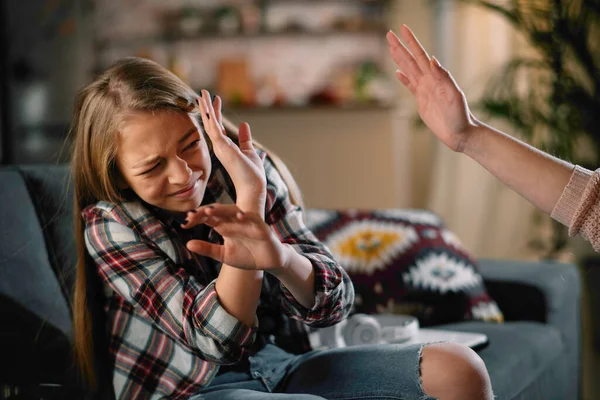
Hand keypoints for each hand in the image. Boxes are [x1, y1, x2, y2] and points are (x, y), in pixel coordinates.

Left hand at [182, 203, 290, 270]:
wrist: (269, 262)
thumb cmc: (247, 256)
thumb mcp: (224, 254)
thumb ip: (207, 249)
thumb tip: (187, 244)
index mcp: (226, 226)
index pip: (210, 218)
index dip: (198, 218)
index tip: (185, 221)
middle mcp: (235, 222)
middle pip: (219, 212)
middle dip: (206, 212)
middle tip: (193, 214)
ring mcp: (248, 223)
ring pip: (234, 212)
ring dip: (222, 211)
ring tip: (209, 211)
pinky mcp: (261, 228)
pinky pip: (253, 220)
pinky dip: (247, 217)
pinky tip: (239, 216)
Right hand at [197, 90, 265, 214]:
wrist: (253, 188)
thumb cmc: (252, 174)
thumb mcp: (250, 150)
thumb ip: (245, 138)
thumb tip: (245, 124)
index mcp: (226, 147)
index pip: (218, 126)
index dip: (216, 112)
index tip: (216, 98)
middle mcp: (220, 146)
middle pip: (211, 122)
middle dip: (206, 107)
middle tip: (203, 91)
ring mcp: (220, 146)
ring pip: (210, 123)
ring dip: (206, 107)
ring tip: (202, 92)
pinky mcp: (222, 147)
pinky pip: (214, 127)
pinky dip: (210, 115)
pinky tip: (208, 104)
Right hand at [386, 25, 476, 151]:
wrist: (460, 133)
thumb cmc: (460, 116)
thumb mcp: (454, 96)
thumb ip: (444, 77)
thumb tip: (432, 60)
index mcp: (435, 78)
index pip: (421, 55)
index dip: (411, 42)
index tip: (402, 29)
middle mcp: (429, 81)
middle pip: (411, 60)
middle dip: (400, 47)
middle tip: (389, 34)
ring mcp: (425, 90)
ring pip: (409, 70)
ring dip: (400, 59)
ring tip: (391, 47)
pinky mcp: (422, 101)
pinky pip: (410, 86)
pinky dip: (403, 78)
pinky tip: (398, 72)